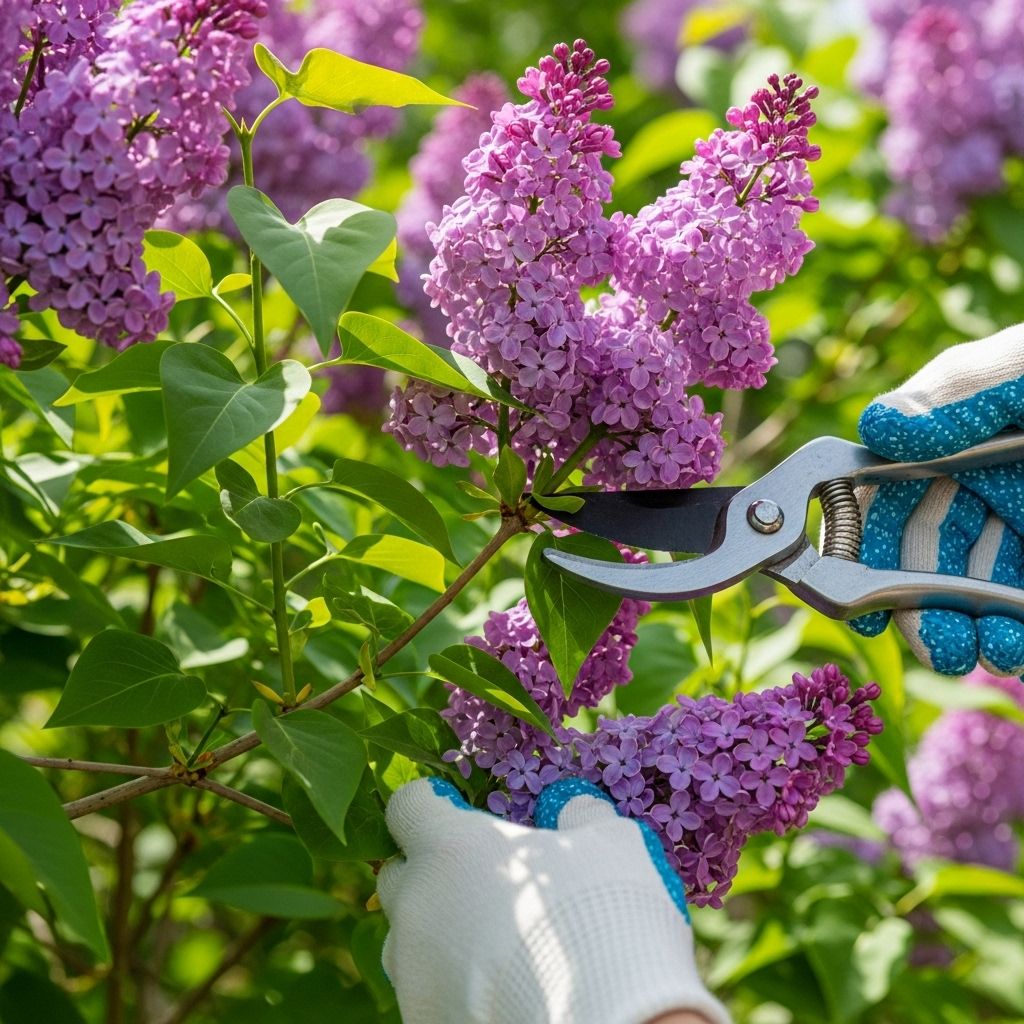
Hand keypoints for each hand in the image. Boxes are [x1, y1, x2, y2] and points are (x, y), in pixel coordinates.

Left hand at [378, 776, 730, 1023]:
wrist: (609, 1018)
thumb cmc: (603, 914)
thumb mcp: (609, 844)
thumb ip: (580, 816)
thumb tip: (575, 809)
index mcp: (448, 848)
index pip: (409, 807)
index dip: (435, 808)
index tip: (464, 818)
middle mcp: (416, 905)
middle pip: (399, 875)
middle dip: (430, 874)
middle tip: (484, 886)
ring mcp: (412, 970)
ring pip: (406, 941)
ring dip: (437, 935)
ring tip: (493, 948)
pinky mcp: (421, 1019)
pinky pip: (426, 992)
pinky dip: (452, 987)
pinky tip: (499, 991)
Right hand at [853, 323, 1023, 674]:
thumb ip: (962, 393)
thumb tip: (877, 426)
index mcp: (957, 432)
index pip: (887, 489)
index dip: (861, 541)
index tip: (856, 589)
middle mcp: (983, 481)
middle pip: (924, 549)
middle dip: (919, 600)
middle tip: (933, 643)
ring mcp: (1019, 522)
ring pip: (972, 585)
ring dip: (965, 624)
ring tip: (980, 652)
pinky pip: (1017, 605)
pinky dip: (1010, 634)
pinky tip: (1011, 648)